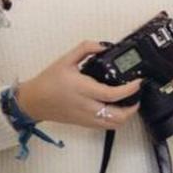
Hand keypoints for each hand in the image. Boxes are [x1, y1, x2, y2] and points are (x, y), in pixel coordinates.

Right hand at [17, 41, 141, 129]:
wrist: (34, 101)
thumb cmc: (49, 81)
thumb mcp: (66, 59)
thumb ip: (86, 48)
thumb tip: (103, 46)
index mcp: (83, 89)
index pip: (112, 94)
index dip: (129, 90)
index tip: (138, 83)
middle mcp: (86, 106)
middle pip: (118, 116)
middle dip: (133, 107)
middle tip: (136, 95)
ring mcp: (86, 118)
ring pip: (113, 124)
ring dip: (126, 115)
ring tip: (128, 103)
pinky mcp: (84, 124)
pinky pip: (105, 126)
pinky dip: (115, 120)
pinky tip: (115, 108)